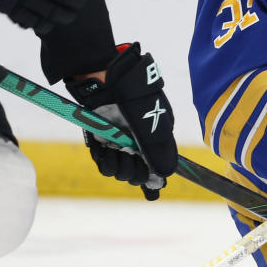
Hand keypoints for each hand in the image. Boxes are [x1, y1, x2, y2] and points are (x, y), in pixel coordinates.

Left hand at [66, 43, 177, 199]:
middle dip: (134, 172)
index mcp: (156, 137)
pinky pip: (104, 161)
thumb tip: (164, 178)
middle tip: (129, 160)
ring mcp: (120, 141)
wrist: (105, 79)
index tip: (151, 187)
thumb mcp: (151, 126)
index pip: (158, 165)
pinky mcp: (102, 139)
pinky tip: (105, 151)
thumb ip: (157, 152)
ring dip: (118, 167)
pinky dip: (105, 161)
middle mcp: (139, 142)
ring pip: (120, 169)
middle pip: (138, 172)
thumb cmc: (134, 99)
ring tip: (115, 154)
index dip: (154, 178)